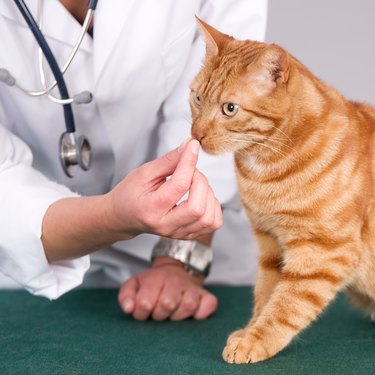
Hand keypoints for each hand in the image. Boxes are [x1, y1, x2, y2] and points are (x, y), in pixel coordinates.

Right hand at [106, 138, 222, 239]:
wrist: (124, 216)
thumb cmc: (130, 194)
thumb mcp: (144, 172)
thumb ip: (169, 160)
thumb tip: (189, 146)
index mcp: (151, 209)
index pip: (180, 185)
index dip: (189, 161)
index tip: (192, 146)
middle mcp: (166, 226)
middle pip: (197, 207)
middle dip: (200, 181)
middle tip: (189, 171)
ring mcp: (178, 233)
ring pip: (209, 217)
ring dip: (208, 194)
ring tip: (194, 185)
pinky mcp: (188, 235)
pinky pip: (213, 223)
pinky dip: (212, 206)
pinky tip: (200, 197)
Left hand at [118, 259, 217, 320]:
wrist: (175, 271)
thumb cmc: (154, 283)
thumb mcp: (135, 284)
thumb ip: (126, 295)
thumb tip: (128, 308)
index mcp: (156, 278)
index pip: (145, 303)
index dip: (141, 313)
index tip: (144, 311)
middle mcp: (176, 281)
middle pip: (166, 305)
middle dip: (159, 315)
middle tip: (158, 312)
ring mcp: (192, 288)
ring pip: (187, 306)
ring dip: (177, 316)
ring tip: (172, 312)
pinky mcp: (206, 295)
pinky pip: (209, 305)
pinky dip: (201, 313)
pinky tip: (192, 314)